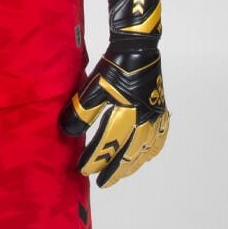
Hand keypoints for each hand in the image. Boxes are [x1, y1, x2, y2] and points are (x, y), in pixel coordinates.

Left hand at [59, 0, 168, 187]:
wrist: (138, 46)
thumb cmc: (114, 66)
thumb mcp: (93, 87)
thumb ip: (81, 112)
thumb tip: (68, 133)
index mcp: (128, 114)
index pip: (109, 145)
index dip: (96, 160)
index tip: (83, 170)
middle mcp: (144, 119)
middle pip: (130, 153)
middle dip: (116, 169)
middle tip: (103, 182)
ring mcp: (154, 115)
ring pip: (146, 148)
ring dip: (134, 163)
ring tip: (123, 171)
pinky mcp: (159, 107)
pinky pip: (159, 135)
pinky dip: (152, 148)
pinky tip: (146, 153)